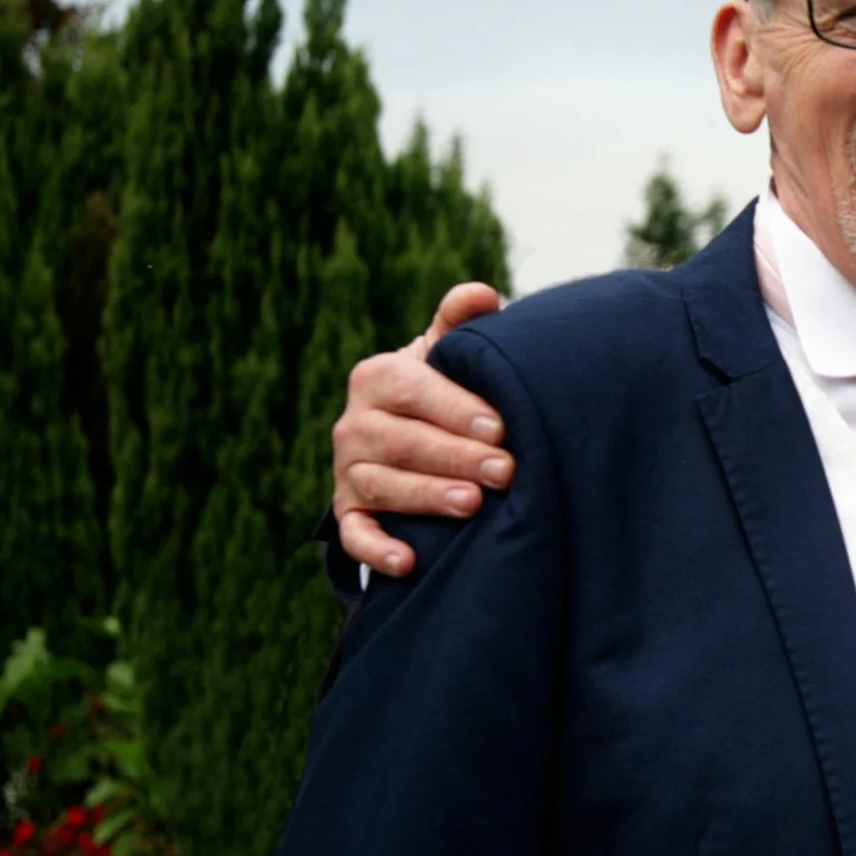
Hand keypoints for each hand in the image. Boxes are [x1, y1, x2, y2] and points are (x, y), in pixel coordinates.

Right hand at [333, 283, 509, 576]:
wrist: (406, 434)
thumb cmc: (439, 392)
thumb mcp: (446, 356)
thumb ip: (460, 325)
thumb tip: (481, 293)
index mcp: (378, 377)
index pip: (414, 390)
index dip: (455, 408)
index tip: (499, 427)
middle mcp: (355, 424)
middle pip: (402, 442)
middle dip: (456, 457)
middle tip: (507, 471)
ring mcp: (348, 470)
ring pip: (382, 485)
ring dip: (425, 497)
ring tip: (472, 505)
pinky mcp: (348, 512)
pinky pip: (355, 535)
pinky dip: (377, 550)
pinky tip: (409, 562)